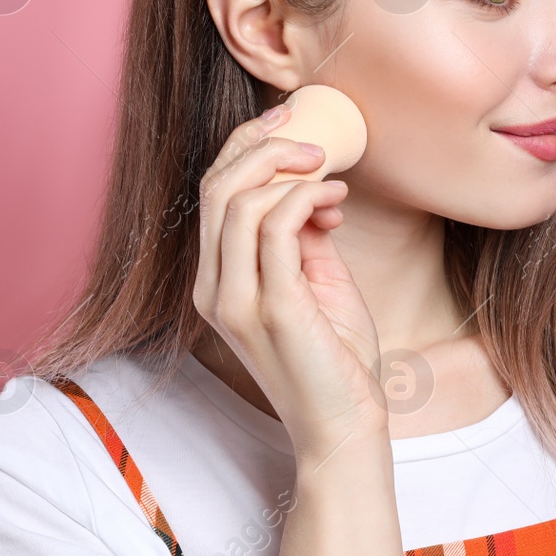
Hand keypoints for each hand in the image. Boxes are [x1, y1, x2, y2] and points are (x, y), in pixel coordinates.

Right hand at [192, 102, 386, 466]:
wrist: (344, 428)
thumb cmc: (336, 362)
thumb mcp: (317, 285)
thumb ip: (303, 238)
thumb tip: (311, 190)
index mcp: (217, 283)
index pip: (210, 195)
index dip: (244, 149)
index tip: (289, 126)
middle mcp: (214, 289)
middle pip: (214, 188)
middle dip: (262, 147)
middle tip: (313, 139)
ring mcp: (237, 300)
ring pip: (237, 202)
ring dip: (288, 171)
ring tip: (331, 174)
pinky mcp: (272, 308)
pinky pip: (275, 229)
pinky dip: (305, 199)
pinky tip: (334, 200)